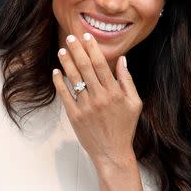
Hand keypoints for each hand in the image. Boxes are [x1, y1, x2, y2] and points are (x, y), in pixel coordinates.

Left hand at [52, 34, 141, 170]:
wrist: (113, 152)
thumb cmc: (125, 127)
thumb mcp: (135, 103)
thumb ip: (127, 80)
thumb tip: (122, 60)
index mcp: (115, 93)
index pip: (101, 65)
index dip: (93, 49)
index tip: (87, 37)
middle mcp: (100, 98)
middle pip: (86, 68)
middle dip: (77, 51)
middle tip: (70, 37)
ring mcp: (86, 107)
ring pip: (74, 80)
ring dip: (67, 63)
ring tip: (62, 50)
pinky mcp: (75, 117)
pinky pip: (65, 96)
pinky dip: (60, 83)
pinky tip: (56, 72)